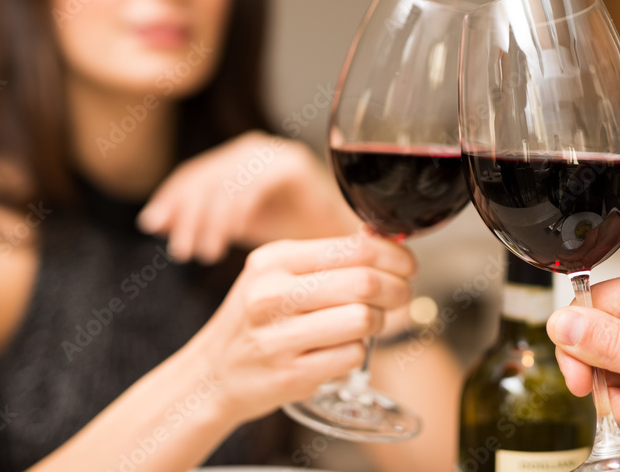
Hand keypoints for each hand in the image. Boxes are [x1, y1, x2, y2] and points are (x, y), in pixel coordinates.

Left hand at [137, 131, 357, 262]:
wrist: (344, 247)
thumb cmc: (296, 237)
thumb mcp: (238, 227)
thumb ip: (201, 220)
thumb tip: (153, 220)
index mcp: (238, 159)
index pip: (194, 173)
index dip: (170, 198)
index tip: (152, 225)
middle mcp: (254, 149)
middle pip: (206, 176)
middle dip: (187, 215)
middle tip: (182, 251)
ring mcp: (274, 153)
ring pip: (225, 182)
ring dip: (209, 220)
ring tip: (204, 253)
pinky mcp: (292, 164)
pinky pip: (252, 186)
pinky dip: (236, 214)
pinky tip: (230, 240)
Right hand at [192, 234, 414, 422]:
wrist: (213, 374)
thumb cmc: (256, 320)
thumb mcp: (277, 274)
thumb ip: (327, 258)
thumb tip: (386, 245)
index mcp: (273, 261)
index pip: (353, 248)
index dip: (393, 256)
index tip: (406, 265)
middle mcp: (271, 295)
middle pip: (364, 283)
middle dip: (396, 289)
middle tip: (400, 294)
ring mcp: (279, 337)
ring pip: (362, 319)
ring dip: (378, 322)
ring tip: (368, 322)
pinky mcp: (291, 375)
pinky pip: (352, 355)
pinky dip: (358, 352)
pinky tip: (342, 348)